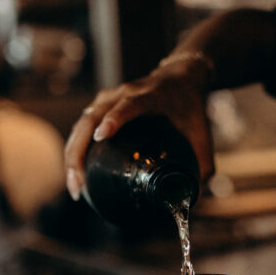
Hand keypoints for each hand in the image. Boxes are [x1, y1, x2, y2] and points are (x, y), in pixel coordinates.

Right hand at [64, 57, 214, 200]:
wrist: (181, 76)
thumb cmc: (191, 106)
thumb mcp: (202, 132)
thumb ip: (202, 163)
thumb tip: (194, 198)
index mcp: (150, 96)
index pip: (129, 104)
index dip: (114, 119)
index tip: (100, 137)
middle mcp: (124, 94)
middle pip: (92, 117)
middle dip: (80, 151)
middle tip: (79, 184)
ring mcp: (109, 98)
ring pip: (82, 123)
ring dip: (73, 154)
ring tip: (74, 186)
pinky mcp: (102, 106)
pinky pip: (82, 127)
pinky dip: (76, 149)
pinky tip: (76, 173)